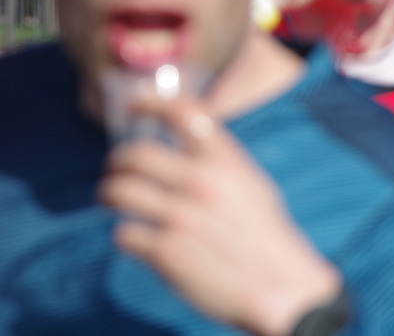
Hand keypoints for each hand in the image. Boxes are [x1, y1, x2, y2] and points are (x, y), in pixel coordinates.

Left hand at [98, 96, 341, 335]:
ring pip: (119, 191)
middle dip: (117, 161)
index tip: (133, 102)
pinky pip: (125, 233)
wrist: (284, 292)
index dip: (151, 101)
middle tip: (115, 169)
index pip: (184, 112)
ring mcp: (182, 218)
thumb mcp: (250, 185)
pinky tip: (134, 237)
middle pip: (137, 154)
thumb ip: (217, 160)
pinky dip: (125, 235)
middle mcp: (203, 183)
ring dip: (108, 193)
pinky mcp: (168, 252)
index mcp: (226, 162)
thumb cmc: (264, 237)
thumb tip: (182, 140)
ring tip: (110, 198)